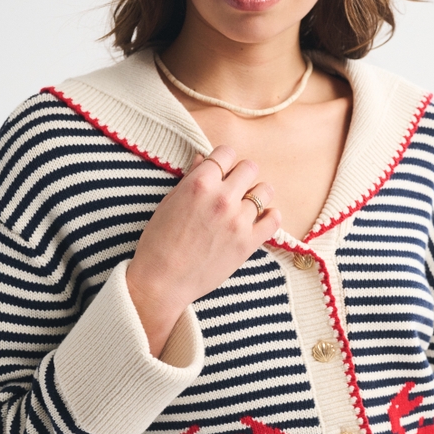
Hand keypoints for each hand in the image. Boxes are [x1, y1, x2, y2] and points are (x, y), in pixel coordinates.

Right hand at [125, 146, 280, 356]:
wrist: (162, 281)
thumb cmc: (158, 242)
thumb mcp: (169, 203)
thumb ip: (190, 179)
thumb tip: (204, 160)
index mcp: (199, 184)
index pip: (226, 153)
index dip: (224, 160)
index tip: (221, 172)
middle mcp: (222, 198)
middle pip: (250, 167)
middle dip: (241, 175)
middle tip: (233, 189)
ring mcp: (238, 220)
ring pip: (265, 191)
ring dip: (256, 195)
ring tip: (245, 207)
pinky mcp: (249, 242)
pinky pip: (275, 219)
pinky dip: (270, 216)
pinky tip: (259, 220)